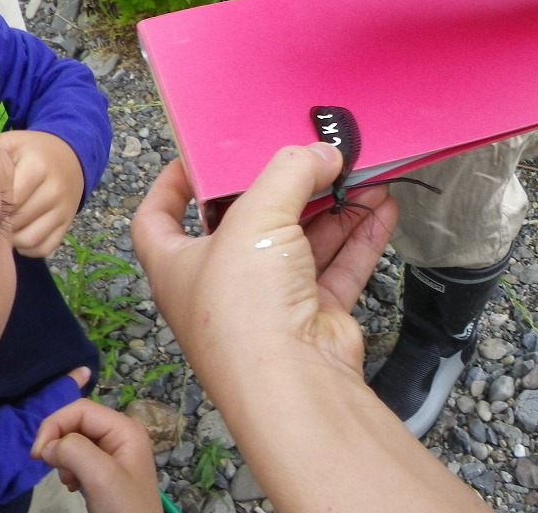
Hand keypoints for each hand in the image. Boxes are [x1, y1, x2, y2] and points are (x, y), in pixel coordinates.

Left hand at [0, 130, 84, 257]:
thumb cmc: (29, 151)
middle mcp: (55, 190)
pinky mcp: (67, 225)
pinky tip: (19, 234)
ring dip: (11, 238)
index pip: (9, 199)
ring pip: (29, 239)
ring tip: (4, 225)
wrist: (68, 156)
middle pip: (17, 220)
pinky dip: (28, 248)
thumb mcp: (10, 144)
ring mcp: (64, 209)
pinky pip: (44, 248)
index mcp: (38, 166)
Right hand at [32, 398, 160, 512]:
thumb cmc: (123, 509)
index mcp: (125, 428)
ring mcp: (114, 454)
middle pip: (78, 423)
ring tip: (69, 480)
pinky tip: (74, 485)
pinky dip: (69, 469)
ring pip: (76, 441)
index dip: (55, 424)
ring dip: (63, 458)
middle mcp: (121, 435)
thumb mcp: (101, 477)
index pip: (81, 409)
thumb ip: (75, 451)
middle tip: (49, 468)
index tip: (36, 454)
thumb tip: (47, 445)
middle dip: (59, 442)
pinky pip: (79, 459)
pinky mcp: (106, 472)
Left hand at [131, 148, 395, 384]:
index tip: (197, 156)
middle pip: (246, 223)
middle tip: (307, 155)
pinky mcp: (312, 317)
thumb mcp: (257, 218)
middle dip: (280, 188)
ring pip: (299, 243)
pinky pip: (336, 268)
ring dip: (331, 207)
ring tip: (357, 172)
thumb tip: (321, 152)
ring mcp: (268, 304)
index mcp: (178, 264)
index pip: (158, 218)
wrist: (295, 383)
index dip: (171, 184)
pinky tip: (379, 207)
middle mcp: (219, 285)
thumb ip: (289, 173)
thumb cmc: (248, 310)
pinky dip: (357, 237)